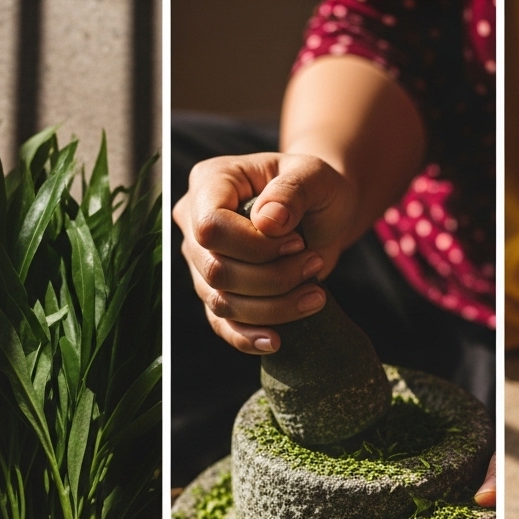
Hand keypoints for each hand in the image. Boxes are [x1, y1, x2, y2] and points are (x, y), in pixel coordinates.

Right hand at [172, 151, 356, 353]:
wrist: (323, 213)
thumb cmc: (316, 188)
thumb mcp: (314, 176)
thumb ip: (292, 191)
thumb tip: (269, 222)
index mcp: (210, 183)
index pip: (211, 228)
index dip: (254, 246)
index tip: (298, 242)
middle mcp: (194, 224)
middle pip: (217, 270)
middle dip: (272, 279)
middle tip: (315, 264)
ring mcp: (202, 262)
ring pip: (222, 303)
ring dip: (274, 308)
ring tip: (316, 295)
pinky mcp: (218, 293)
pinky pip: (223, 326)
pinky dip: (249, 338)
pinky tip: (276, 342)